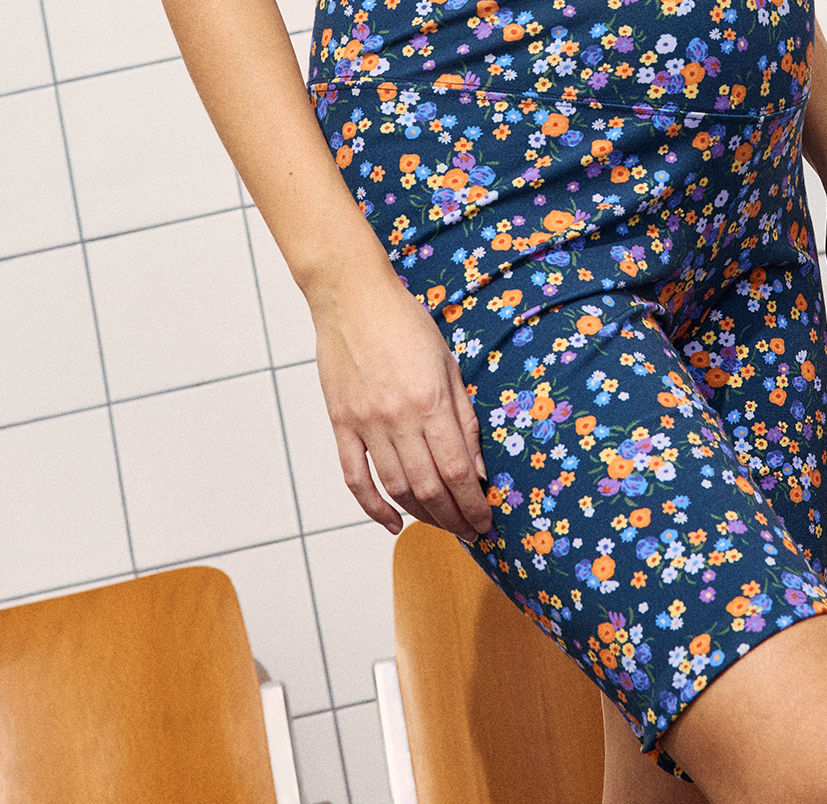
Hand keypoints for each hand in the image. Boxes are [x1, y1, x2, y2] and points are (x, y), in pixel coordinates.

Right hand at [312, 266, 492, 539]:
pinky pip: (355, 478)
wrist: (351, 296)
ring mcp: (365, 423)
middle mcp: (398, 417)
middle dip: (454, 518)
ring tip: (441, 524)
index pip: (457, 470)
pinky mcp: (341, 423)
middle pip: (429, 488)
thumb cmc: (404, 321)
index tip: (485, 521)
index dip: (474, 504)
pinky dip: (373, 508)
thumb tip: (479, 467)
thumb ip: (464, 417)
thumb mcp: (448, 363)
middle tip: (469, 530)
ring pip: (396, 488)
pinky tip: (392, 522)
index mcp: (430, 399)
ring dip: (422, 516)